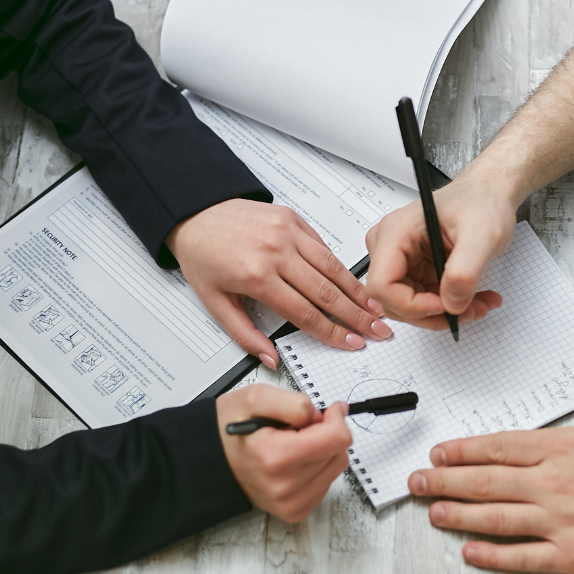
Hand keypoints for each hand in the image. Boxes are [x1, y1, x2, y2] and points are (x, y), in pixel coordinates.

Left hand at [168, 200, 390, 366]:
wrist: (195, 214)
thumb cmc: (203, 256)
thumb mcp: (215, 303)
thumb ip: (245, 335)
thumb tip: (271, 358)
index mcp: (256, 276)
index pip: (305, 313)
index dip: (333, 332)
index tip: (351, 342)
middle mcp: (276, 251)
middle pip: (327, 292)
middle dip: (357, 316)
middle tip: (377, 330)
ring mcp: (288, 231)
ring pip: (332, 267)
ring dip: (357, 291)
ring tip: (374, 308)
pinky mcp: (293, 218)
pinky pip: (323, 246)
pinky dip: (339, 266)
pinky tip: (352, 282)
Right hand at [217, 384, 351, 522]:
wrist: (211, 460)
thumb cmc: (231, 429)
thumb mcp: (256, 397)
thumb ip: (294, 402)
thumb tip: (323, 416)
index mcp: (276, 457)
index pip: (337, 439)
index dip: (335, 418)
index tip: (326, 411)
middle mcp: (285, 486)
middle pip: (339, 452)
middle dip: (325, 433)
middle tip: (298, 427)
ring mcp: (291, 503)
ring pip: (335, 467)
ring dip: (321, 450)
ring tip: (292, 444)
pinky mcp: (295, 511)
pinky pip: (325, 483)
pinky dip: (316, 467)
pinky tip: (293, 461)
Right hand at [364, 177, 511, 329]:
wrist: (488, 196)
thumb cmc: (481, 202)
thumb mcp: (482, 235)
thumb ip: (465, 271)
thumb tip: (451, 303)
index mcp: (396, 232)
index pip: (381, 285)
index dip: (411, 305)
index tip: (444, 306)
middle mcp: (391, 246)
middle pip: (393, 302)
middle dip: (433, 314)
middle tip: (468, 310)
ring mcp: (400, 260)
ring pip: (409, 307)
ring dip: (445, 313)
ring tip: (477, 304)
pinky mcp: (414, 270)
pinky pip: (423, 301)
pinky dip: (449, 306)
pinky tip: (472, 298)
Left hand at [407, 362, 573, 573]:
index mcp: (563, 449)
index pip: (499, 446)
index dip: (463, 449)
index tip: (440, 452)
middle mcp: (553, 484)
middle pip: (485, 481)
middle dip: (444, 481)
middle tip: (416, 482)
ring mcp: (560, 522)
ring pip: (494, 518)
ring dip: (458, 515)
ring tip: (432, 513)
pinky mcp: (573, 555)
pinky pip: (522, 557)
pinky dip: (492, 556)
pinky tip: (471, 552)